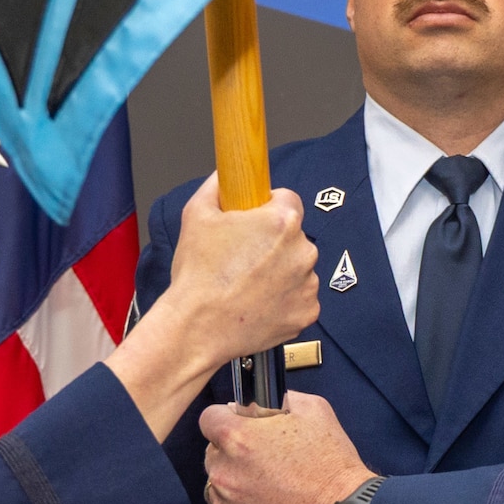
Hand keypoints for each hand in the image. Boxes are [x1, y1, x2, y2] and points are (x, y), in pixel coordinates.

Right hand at [107, 176, 317, 439]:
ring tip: (248, 284)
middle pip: (294, 236)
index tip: (256, 220)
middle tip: (244, 257)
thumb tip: (224, 176)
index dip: (269, 207)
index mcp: (282, 221)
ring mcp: (308, 284)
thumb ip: (216, 187)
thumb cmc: (197, 275)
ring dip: (281, 272)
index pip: (288, 199)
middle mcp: (304, 251)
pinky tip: (258, 304)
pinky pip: (301, 298)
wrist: (197, 328)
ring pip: (298, 268)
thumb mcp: (196, 215)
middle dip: (274, 243)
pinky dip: (285, 300)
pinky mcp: (307, 313)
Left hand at [200, 390, 373, 503]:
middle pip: (214, 457)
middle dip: (234, 458)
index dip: (228, 421)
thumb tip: (260, 404)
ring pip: (221, 492)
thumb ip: (280, 400)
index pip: (209, 419)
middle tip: (268, 467)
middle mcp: (223, 474)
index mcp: (237, 439)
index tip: (241, 429)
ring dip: (239, 491)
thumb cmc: (333, 470)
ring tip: (274, 497)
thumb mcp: (316, 412)